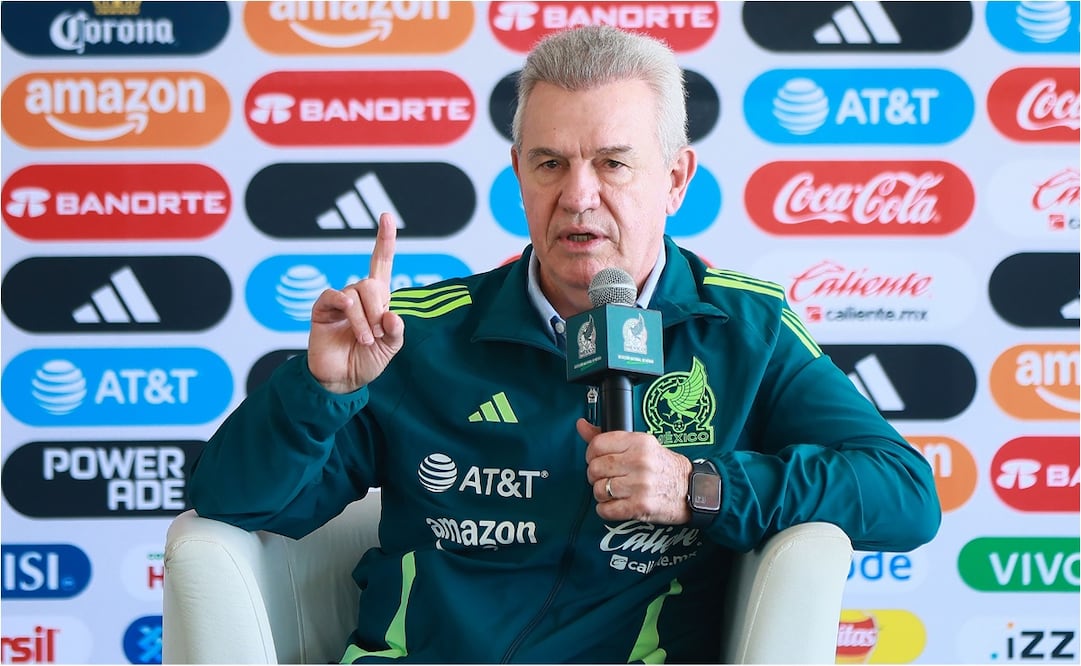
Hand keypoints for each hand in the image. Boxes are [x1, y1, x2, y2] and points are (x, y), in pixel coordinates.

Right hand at [307, 213, 404, 393]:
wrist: (342, 380)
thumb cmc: (367, 362)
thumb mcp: (390, 348)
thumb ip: (396, 331)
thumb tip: (392, 314)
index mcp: (378, 300)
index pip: (381, 263)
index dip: (384, 240)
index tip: (386, 217)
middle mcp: (358, 296)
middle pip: (371, 282)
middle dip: (378, 309)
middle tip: (377, 335)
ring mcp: (339, 302)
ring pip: (357, 292)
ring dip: (365, 319)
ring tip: (366, 340)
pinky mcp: (322, 309)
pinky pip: (334, 296)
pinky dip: (346, 308)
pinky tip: (348, 318)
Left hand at [578, 418, 693, 523]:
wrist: (692, 489)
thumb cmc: (664, 467)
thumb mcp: (642, 445)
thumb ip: (609, 437)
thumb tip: (581, 425)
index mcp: (639, 442)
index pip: (597, 445)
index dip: (591, 454)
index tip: (596, 459)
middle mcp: (640, 461)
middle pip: (595, 468)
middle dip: (595, 476)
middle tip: (606, 478)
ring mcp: (640, 485)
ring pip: (599, 490)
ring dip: (601, 494)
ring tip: (613, 492)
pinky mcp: (640, 506)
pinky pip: (607, 510)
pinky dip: (606, 510)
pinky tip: (615, 505)